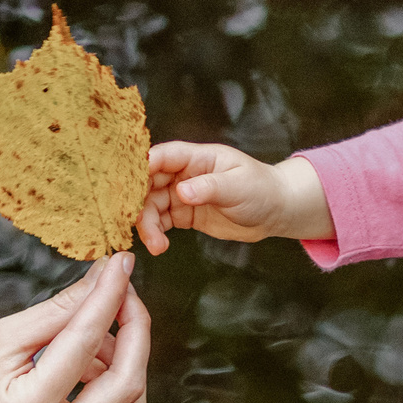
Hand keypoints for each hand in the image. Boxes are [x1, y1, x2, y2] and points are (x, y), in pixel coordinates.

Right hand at [0, 253, 149, 402]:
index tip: (121, 265)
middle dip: (134, 334)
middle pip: (126, 389)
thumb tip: (105, 279)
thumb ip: (58, 310)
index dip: (110, 298)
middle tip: (124, 293)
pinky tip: (86, 360)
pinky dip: (106, 391)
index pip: (87, 345)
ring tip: (97, 329)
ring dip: (125, 366)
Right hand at [138, 144, 332, 253]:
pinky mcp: (185, 214)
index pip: (162, 156)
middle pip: (149, 182)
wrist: (275, 211)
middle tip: (135, 223)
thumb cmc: (261, 189)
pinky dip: (155, 233)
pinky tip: (159, 246)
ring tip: (155, 244)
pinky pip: (161, 221)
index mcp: (197, 157)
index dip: (142, 168)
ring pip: (151, 205)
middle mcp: (185, 173)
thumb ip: (209, 188)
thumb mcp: (238, 186)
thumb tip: (182, 192)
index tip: (127, 185)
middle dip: (138, 202)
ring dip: (147, 224)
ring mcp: (183, 193)